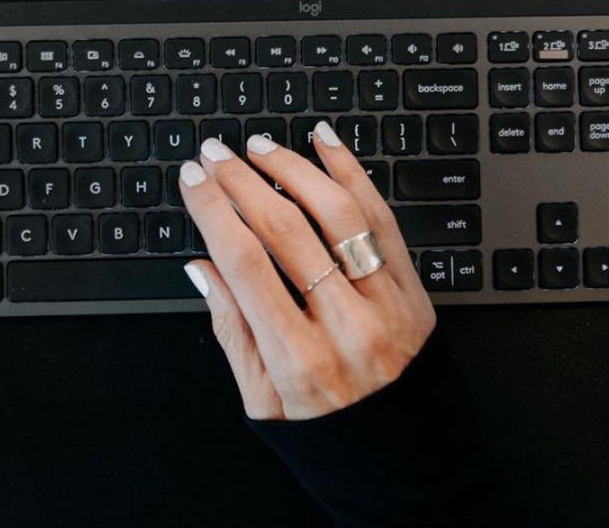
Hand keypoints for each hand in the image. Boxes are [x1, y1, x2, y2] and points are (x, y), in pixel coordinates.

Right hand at [177, 121, 435, 420]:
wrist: (409, 461)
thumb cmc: (331, 436)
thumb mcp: (264, 403)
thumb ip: (233, 333)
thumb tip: (202, 269)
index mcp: (298, 359)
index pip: (245, 264)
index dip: (213, 211)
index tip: (194, 180)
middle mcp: (345, 327)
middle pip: (286, 232)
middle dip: (242, 182)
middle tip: (216, 152)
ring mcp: (386, 305)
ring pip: (339, 215)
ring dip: (295, 171)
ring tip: (262, 147)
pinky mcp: (415, 291)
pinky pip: (384, 220)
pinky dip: (354, 176)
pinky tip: (327, 146)